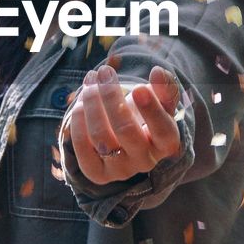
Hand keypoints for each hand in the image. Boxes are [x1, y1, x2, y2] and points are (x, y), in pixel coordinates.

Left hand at [67, 63, 181, 184]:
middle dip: (111, 96)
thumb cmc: (145, 115)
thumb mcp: (160, 102)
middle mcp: (144, 161)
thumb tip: (158, 72)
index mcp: (165, 144)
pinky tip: (80, 103)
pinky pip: (81, 147)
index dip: (151, 110)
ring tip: (90, 82)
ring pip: (100, 136)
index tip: (138, 87)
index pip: (163, 130)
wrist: (125, 140)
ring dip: (92, 104)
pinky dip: (78, 121)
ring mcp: (119, 170)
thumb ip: (165, 87)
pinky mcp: (96, 173)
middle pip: (125, 130)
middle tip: (104, 71)